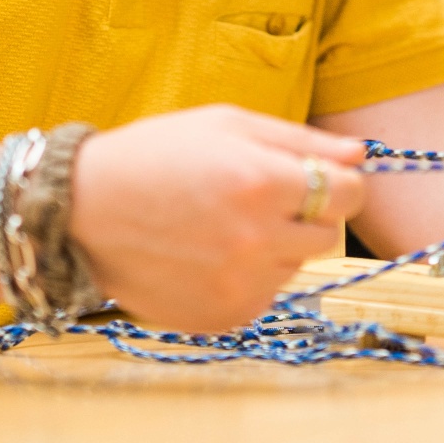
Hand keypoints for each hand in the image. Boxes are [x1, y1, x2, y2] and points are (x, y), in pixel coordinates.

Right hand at [67, 104, 364, 331]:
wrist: (81, 211)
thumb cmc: (156, 155)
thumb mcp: (227, 125)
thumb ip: (300, 140)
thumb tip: (362, 155)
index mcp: (264, 183)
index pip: (350, 194)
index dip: (336, 182)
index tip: (312, 178)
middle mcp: (259, 240)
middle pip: (328, 234)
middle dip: (305, 213)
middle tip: (255, 198)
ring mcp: (241, 285)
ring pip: (295, 265)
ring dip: (274, 246)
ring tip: (220, 225)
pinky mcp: (224, 317)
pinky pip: (265, 295)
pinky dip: (247, 277)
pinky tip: (206, 254)